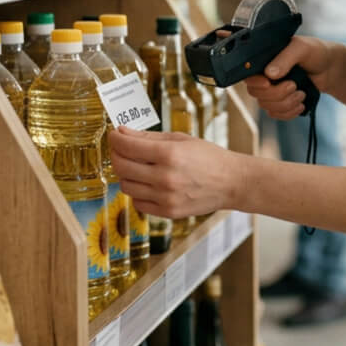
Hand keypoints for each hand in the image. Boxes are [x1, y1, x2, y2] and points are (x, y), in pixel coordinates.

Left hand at [109, 128, 244, 218]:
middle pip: (122, 166)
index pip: (127, 146)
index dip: (115, 138)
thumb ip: (149, 137)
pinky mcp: (167, 212)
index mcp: (169, 155)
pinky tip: (148, 183)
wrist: (231, 182)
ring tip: (138, 167)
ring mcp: (165, 197)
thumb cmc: (209, 157)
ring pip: (126, 186)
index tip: (114, 135)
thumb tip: (123, 133)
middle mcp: (165, 177)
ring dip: (127, 174)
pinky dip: (138, 192)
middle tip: (120, 149)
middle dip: (116, 154)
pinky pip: (138, 202)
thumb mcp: (181, 139)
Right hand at [245, 36, 335, 119]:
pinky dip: (288, 112)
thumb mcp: (302, 48)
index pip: (248, 75)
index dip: (255, 82)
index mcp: (264, 60)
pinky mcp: (280, 103)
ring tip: (301, 94)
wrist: (330, 68)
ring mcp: (271, 91)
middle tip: (294, 86)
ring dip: (286, 103)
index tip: (268, 83)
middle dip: (277, 93)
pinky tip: (301, 105)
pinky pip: (275, 114)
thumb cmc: (315, 53)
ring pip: (266, 106)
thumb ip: (285, 58)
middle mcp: (264, 76)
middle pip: (256, 93)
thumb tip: (269, 74)